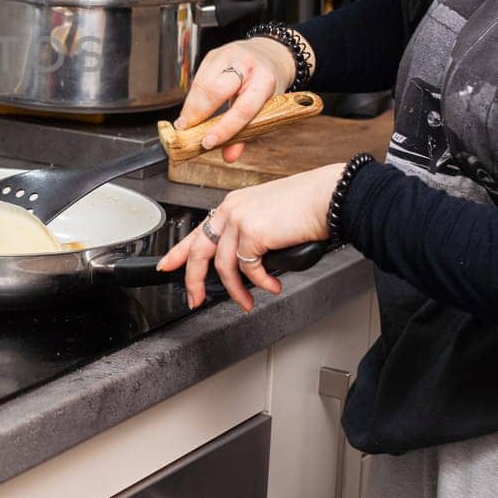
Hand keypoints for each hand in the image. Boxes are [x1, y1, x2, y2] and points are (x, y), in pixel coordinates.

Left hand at [154, 162, 344, 311]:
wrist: (331, 196)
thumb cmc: (310, 204)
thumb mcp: (270, 214)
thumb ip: (252, 232)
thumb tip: (248, 261)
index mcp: (233, 204)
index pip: (198, 231)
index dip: (178, 252)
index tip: (166, 266)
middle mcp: (231, 209)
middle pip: (199, 251)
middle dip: (193, 280)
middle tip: (195, 299)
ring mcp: (240, 220)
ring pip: (225, 266)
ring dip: (237, 291)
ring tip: (247, 302)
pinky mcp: (253, 233)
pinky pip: (249, 269)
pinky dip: (260, 283)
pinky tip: (271, 286)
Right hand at [173, 38, 298, 161]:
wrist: (268, 54)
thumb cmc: (267, 83)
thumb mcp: (266, 107)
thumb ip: (247, 132)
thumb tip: (229, 156)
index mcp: (265, 80)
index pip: (243, 108)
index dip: (224, 128)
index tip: (207, 142)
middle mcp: (246, 64)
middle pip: (215, 91)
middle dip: (198, 114)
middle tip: (187, 132)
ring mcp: (227, 55)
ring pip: (201, 84)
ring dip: (191, 106)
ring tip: (185, 123)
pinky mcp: (212, 55)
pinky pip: (197, 78)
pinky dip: (191, 97)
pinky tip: (190, 108)